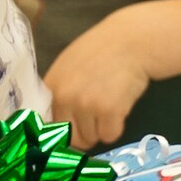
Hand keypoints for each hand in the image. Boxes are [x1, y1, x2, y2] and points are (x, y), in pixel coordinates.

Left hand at [44, 13, 153, 148]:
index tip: (71, 132)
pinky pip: (110, 135)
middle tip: (96, 119)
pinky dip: (116, 127)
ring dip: (101, 129)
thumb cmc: (102, 52)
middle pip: (70, 138)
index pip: (47, 126)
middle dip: (84, 134)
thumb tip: (54, 123)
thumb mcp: (68, 67)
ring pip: (91, 139)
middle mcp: (65, 97)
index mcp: (52, 87)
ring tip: (108, 105)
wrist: (132, 41)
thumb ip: (59, 92)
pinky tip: (119, 108)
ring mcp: (86, 105)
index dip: (61, 132)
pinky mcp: (109, 110)